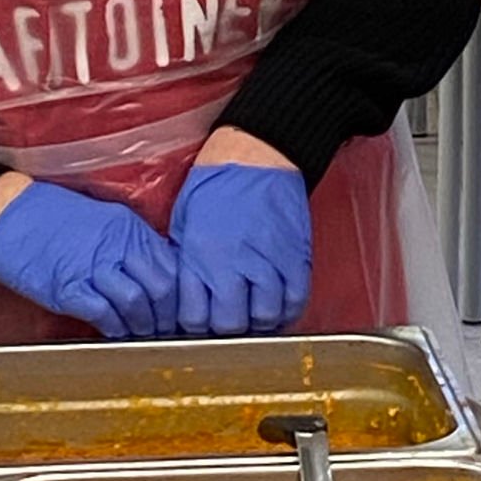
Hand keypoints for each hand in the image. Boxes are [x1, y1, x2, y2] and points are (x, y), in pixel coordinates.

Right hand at [0, 179, 177, 338]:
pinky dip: (116, 328)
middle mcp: (118, 244)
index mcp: (130, 227)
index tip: (181, 309)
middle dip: (169, 315)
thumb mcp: (103, 222)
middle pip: (162, 285)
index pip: (172, 264)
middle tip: (169, 330)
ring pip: (137, 301)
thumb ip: (129, 246)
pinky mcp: (68, 287)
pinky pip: (104, 313)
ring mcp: (93, 265)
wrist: (6, 213)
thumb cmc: (52, 217)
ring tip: (145, 335)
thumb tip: (151, 275)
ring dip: (144, 325)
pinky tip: (117, 333)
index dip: (181, 293)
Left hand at [170, 132, 311, 334]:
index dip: (194, 327)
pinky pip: (296, 299)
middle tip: (225, 321)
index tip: (198, 323)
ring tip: (251, 316)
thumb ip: (187, 264)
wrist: (259, 151)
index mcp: (199, 256)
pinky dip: (287, 311)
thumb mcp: (184, 221)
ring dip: (257, 323)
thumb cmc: (217, 180)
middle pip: (229, 325)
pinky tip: (277, 307)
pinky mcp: (296, 255)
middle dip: (224, 329)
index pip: (193, 318)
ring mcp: (269, 261)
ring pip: (265, 318)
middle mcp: (234, 263)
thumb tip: (188, 298)